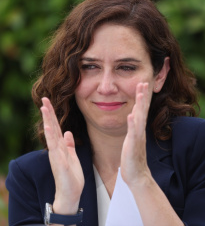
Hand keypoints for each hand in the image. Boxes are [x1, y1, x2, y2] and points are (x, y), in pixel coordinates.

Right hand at [40, 97, 83, 213]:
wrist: (71, 193)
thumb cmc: (71, 175)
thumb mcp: (72, 156)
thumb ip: (69, 144)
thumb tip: (68, 132)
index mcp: (60, 146)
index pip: (56, 127)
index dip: (52, 115)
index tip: (49, 103)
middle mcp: (56, 148)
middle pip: (52, 127)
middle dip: (48, 113)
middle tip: (44, 99)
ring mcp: (56, 154)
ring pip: (51, 134)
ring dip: (48, 121)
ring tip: (44, 108)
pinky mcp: (59, 162)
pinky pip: (54, 147)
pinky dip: (51, 136)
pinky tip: (48, 127)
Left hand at [120, 83, 151, 187]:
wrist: (137, 175)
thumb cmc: (133, 156)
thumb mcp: (133, 138)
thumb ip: (133, 127)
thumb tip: (132, 115)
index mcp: (138, 128)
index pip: (142, 109)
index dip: (142, 96)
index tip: (142, 83)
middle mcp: (140, 130)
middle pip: (143, 110)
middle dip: (143, 96)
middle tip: (143, 82)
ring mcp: (137, 137)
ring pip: (140, 118)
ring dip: (140, 106)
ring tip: (140, 93)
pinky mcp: (133, 146)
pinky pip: (133, 133)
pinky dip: (133, 124)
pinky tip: (131, 115)